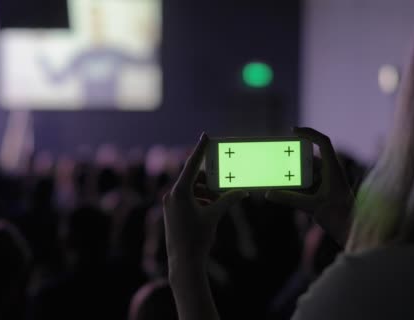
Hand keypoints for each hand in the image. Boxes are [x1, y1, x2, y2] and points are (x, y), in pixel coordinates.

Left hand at [163, 133, 248, 264]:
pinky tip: (211, 208)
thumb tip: (243, 192)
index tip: (205, 135)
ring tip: (221, 200)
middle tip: (225, 180)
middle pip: (193, 179)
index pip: (192, 165)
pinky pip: (187, 199)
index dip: (200, 149)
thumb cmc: (197, 238)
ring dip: (206, 192)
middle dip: (210, 180)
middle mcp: (171, 195)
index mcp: (180, 192)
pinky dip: (200, 200)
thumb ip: (228, 200)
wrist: (183, 262)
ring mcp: (170, 204)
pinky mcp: (171, 212)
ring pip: (191, 190)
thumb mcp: (215, 216)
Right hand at [266, 127, 353, 245]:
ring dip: (293, 173)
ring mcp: (326, 183)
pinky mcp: (322, 193)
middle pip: (309, 158)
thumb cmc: (339, 217)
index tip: (292, 131)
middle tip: (277, 158)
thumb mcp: (312, 207)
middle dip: (293, 158)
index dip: (309, 133)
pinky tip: (282, 190)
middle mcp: (330, 173)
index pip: (323, 142)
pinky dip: (295, 185)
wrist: (351, 232)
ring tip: (276, 175)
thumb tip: (269, 193)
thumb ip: (289, 199)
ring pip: (306, 172)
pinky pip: (306, 184)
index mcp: (333, 169)